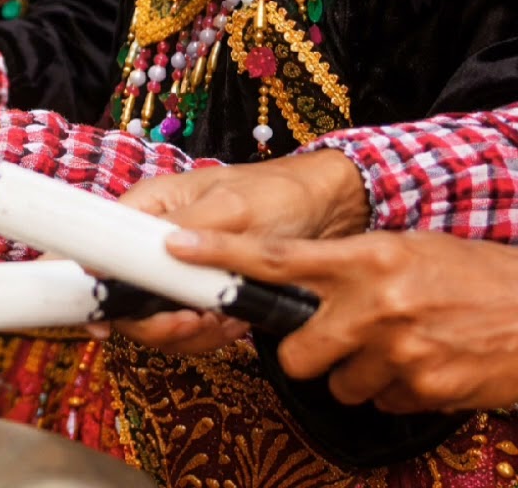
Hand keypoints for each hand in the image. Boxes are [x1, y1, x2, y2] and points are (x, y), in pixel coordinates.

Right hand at [109, 150, 369, 352]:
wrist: (329, 209)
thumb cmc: (279, 194)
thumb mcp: (232, 208)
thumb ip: (183, 230)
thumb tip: (135, 254)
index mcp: (145, 210)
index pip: (94, 251)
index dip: (89, 289)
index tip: (102, 325)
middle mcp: (151, 242)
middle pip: (122, 297)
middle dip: (156, 321)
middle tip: (193, 323)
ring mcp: (174, 270)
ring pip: (155, 319)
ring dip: (190, 331)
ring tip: (228, 318)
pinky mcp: (199, 293)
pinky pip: (188, 327)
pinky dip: (211, 333)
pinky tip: (238, 321)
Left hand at [167, 229, 517, 412]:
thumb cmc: (473, 277)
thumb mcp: (407, 250)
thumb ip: (346, 266)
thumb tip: (290, 283)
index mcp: (368, 257)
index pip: (278, 258)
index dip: (222, 256)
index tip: (178, 249)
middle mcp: (377, 302)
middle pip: (294, 351)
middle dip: (308, 352)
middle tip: (340, 336)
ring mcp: (399, 350)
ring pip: (335, 383)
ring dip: (356, 372)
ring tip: (398, 345)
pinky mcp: (422, 389)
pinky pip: (378, 401)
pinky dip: (392, 390)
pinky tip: (423, 363)